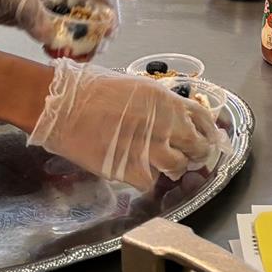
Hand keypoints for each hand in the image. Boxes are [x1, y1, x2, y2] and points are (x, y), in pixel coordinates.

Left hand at [0, 0, 140, 47]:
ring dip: (83, 38)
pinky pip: (57, 35)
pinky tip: (60, 56)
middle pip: (91, 3)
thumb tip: (51, 38)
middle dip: (102, 22)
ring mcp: (49, 5)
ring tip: (86, 55)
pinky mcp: (36, 21)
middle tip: (106, 40)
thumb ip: (34, 15)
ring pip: (76, 22)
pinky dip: (61, 45)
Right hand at [27, 61, 219, 190]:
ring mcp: (149, 149)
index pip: (203, 118)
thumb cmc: (94, 89)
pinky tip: (136, 170)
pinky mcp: (130, 170)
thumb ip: (159, 106)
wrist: (64, 105)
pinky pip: (150, 182)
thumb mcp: (136, 88)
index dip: (208, 131)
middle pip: (197, 147)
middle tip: (187, 156)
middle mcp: (165, 125)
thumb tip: (173, 119)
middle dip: (196, 153)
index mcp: (167, 101)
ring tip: (160, 164)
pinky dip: (146, 179)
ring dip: (172, 168)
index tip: (207, 137)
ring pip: (178, 168)